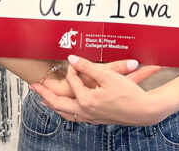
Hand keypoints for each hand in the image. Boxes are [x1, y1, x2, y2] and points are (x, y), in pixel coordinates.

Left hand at [30, 55, 164, 125]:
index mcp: (86, 100)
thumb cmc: (130, 94)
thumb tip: (71, 59)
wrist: (146, 111)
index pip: (72, 80)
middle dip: (44, 94)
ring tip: (42, 99)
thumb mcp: (108, 75)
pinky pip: (74, 116)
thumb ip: (87, 67)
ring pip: (65, 113)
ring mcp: (90, 118)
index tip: (75, 60)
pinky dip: (65, 111)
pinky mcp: (96, 120)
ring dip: (52, 105)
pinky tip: (65, 108)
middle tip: (32, 86)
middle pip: (57, 104)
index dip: (73, 68)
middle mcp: (85, 111)